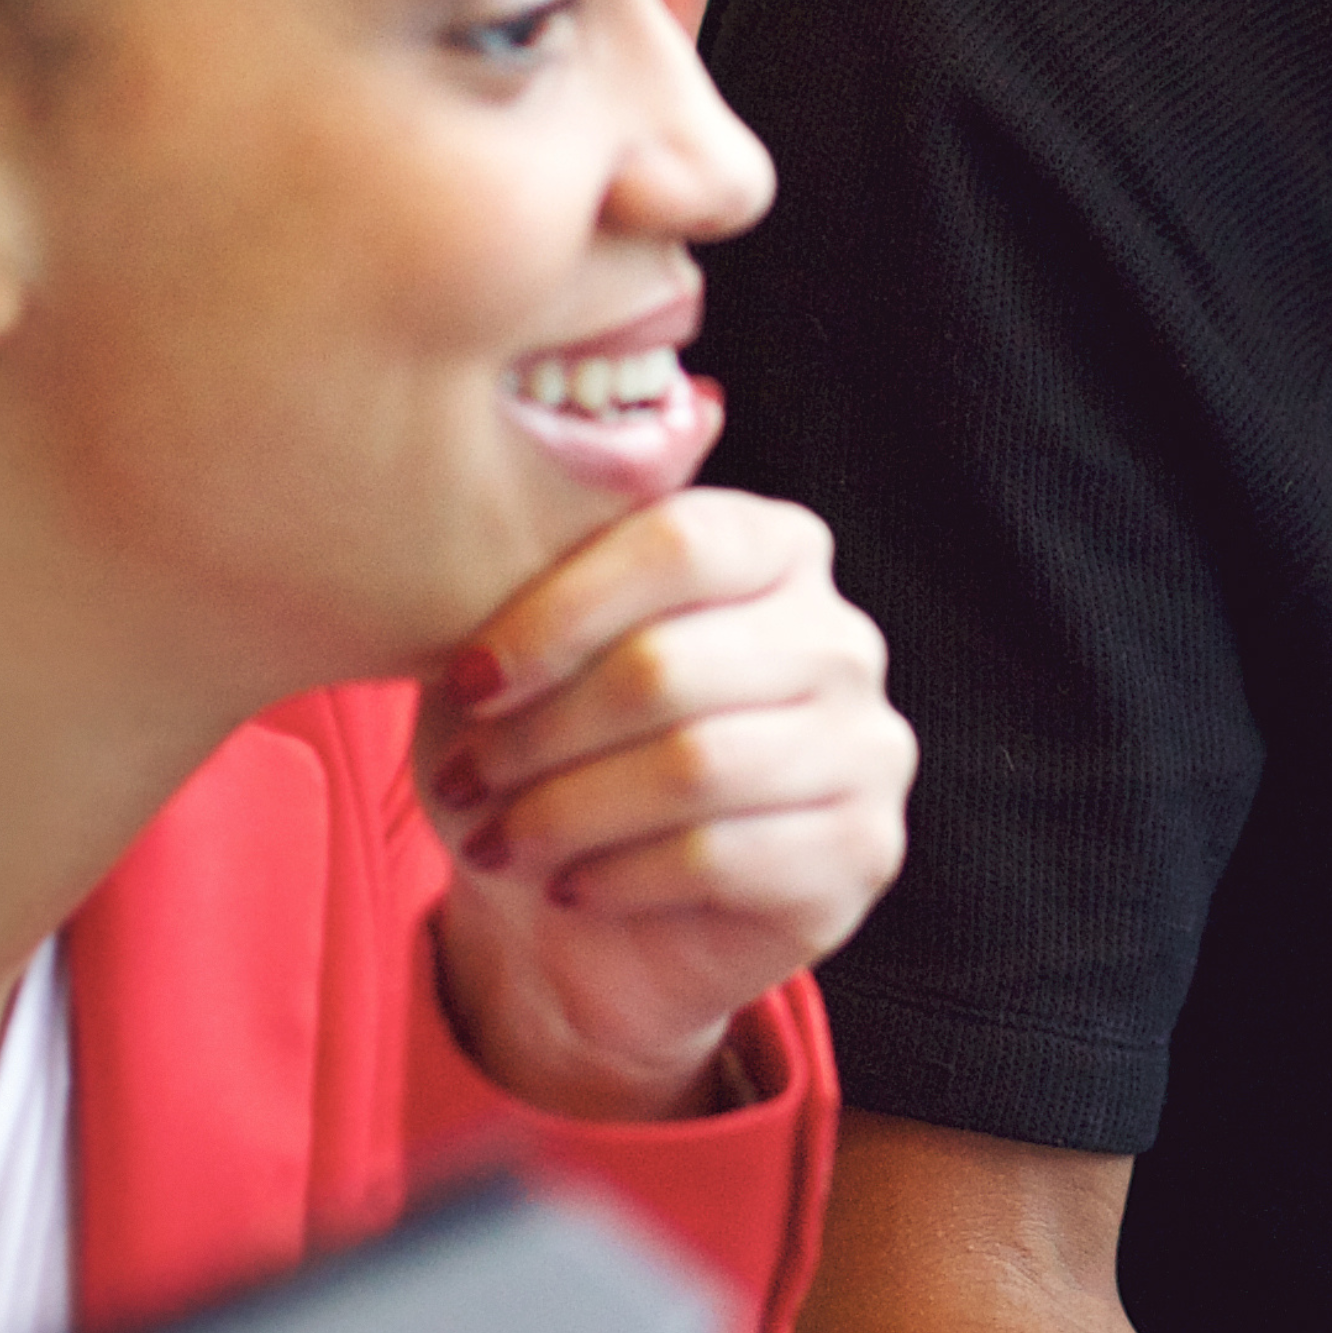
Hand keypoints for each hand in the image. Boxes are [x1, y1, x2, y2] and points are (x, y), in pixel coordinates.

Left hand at [424, 487, 914, 1124]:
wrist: (587, 922)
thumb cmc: (551, 758)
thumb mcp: (529, 647)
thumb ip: (569, 542)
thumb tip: (668, 410)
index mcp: (778, 549)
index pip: (679, 544)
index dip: (559, 614)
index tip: (469, 681)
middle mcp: (842, 638)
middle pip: (671, 666)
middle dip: (539, 735)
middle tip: (462, 780)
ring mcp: (869, 747)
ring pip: (694, 766)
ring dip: (565, 813)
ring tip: (497, 840)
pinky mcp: (863, 851)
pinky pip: (722, 856)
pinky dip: (616, 877)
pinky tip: (570, 886)